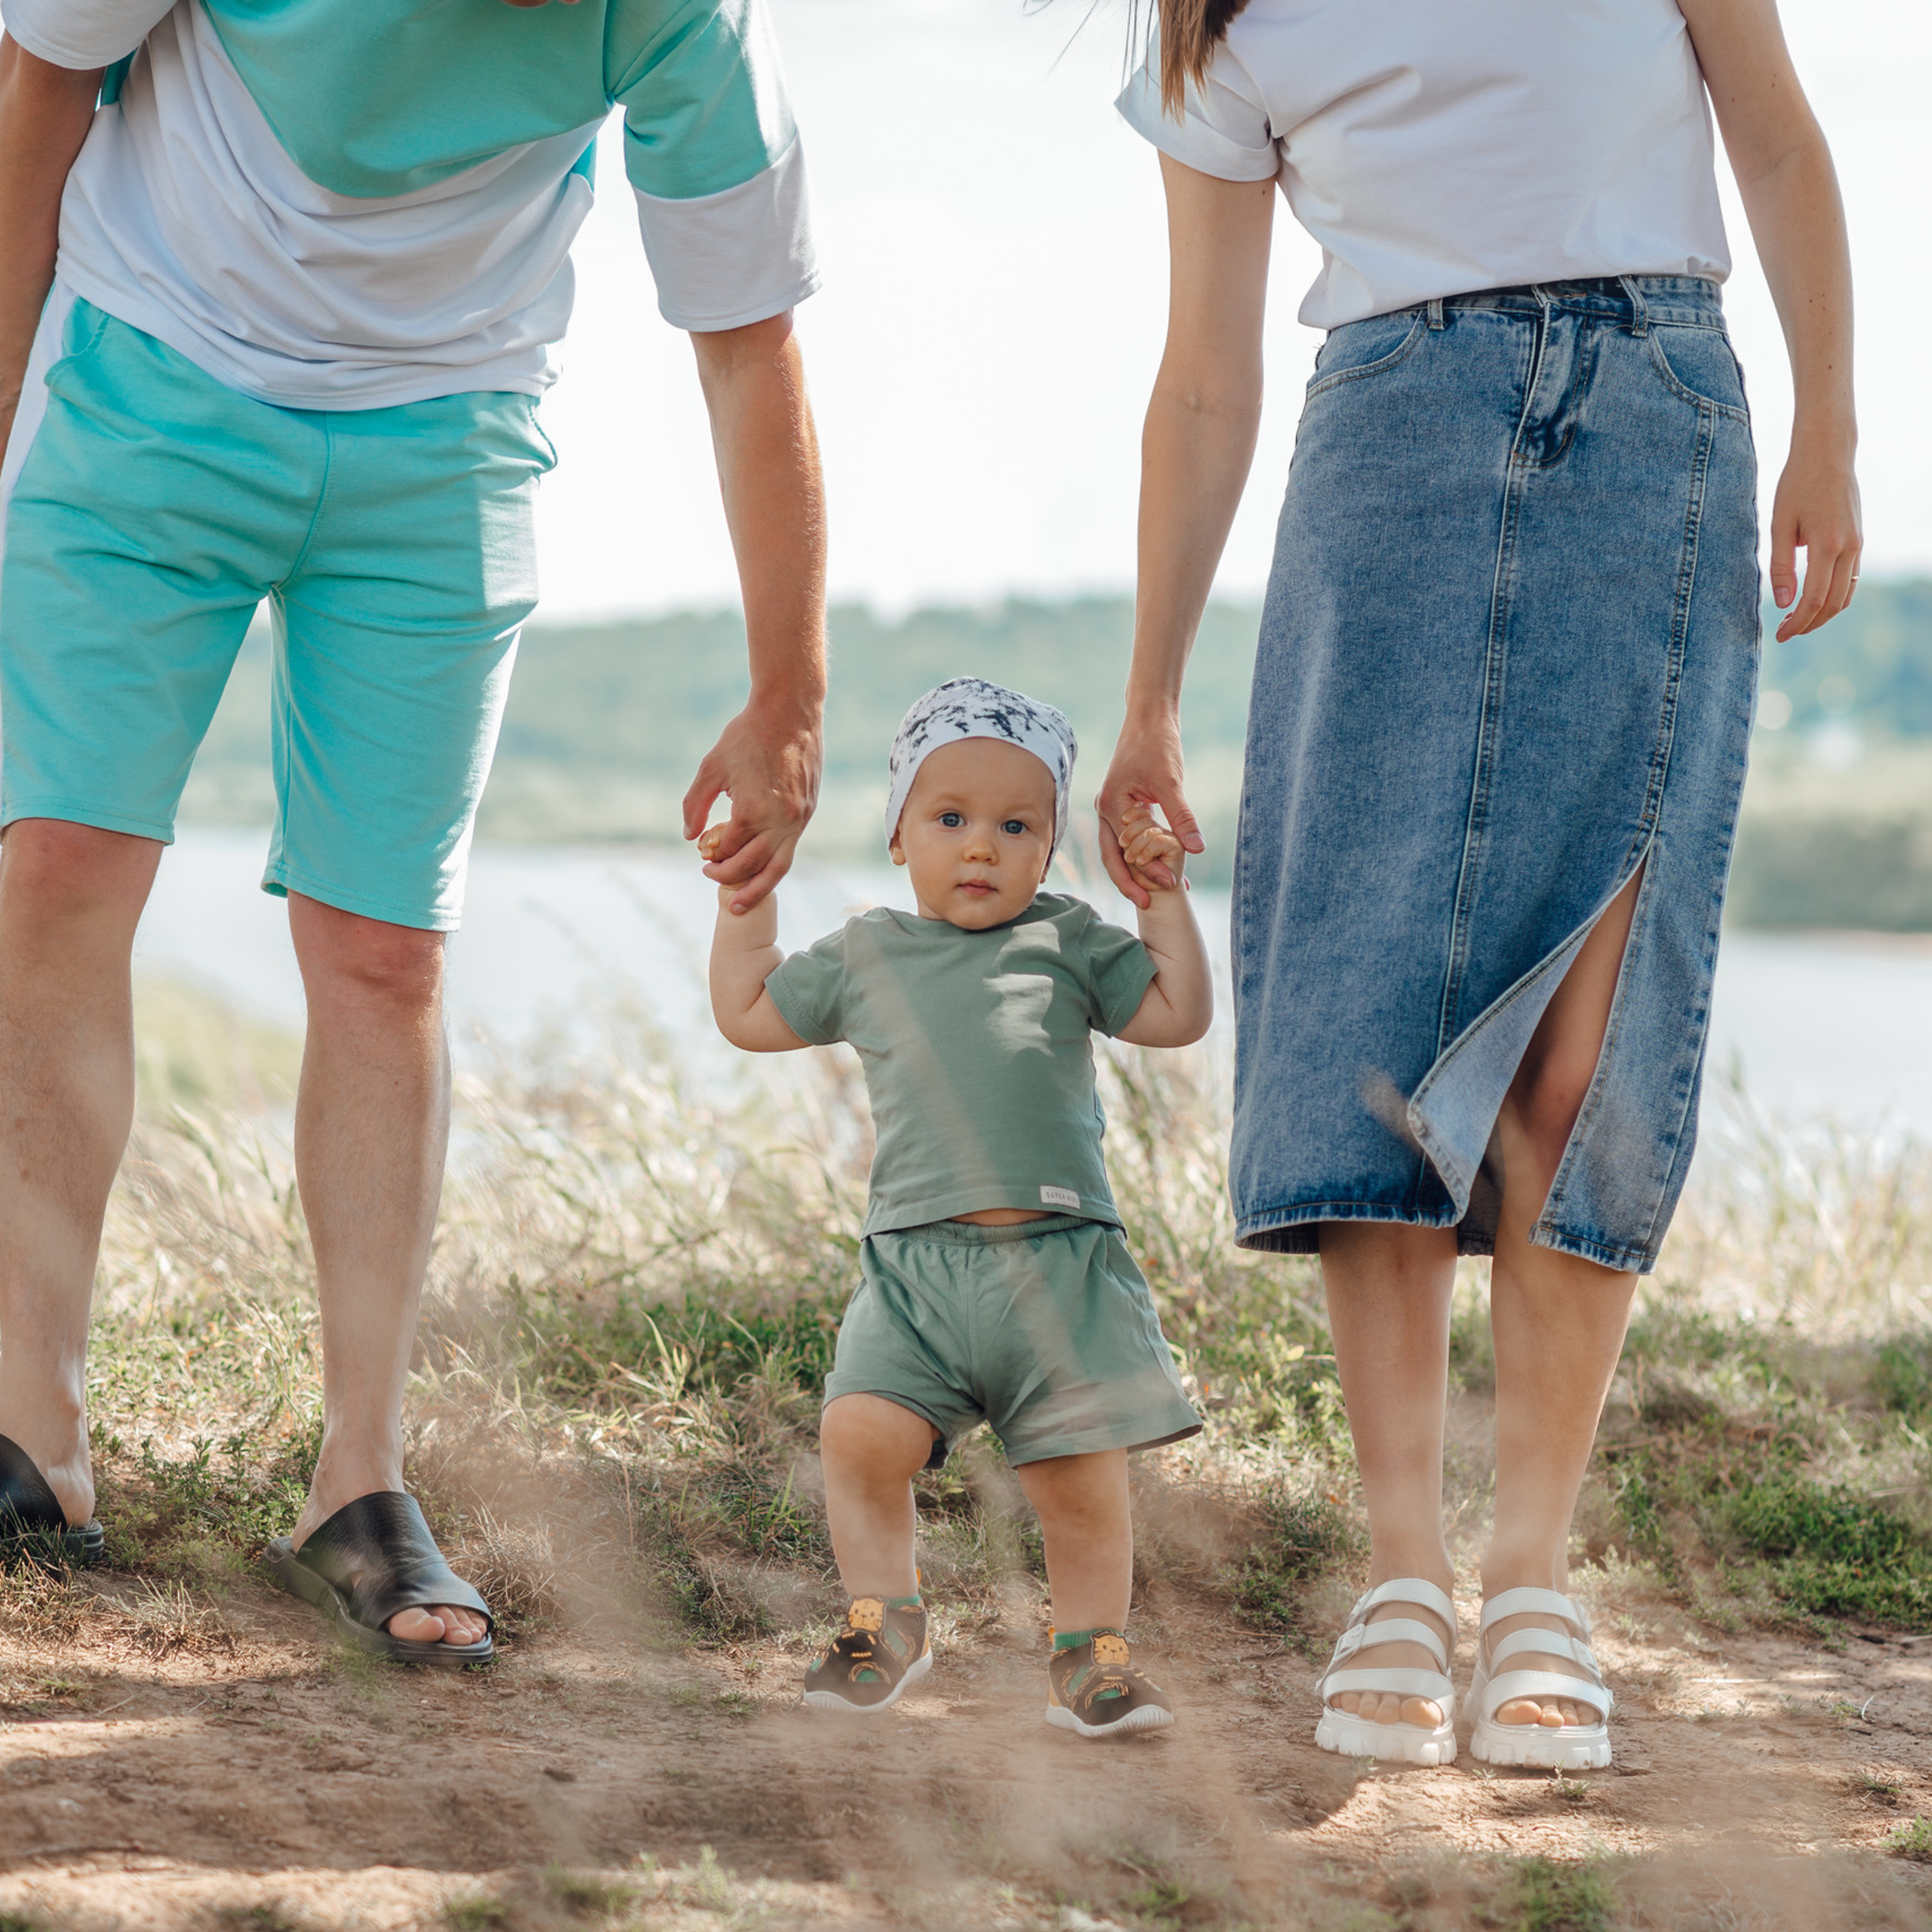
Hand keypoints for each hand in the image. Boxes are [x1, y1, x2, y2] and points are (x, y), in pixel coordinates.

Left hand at [682, 699, 820, 913]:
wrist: (790, 711)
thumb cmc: (746, 734)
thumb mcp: (711, 767)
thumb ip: (696, 805)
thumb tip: (690, 837)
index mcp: (753, 810)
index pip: (728, 848)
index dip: (711, 853)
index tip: (701, 851)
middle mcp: (780, 820)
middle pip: (752, 866)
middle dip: (728, 877)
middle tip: (710, 875)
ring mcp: (799, 819)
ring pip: (778, 867)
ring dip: (756, 888)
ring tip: (739, 904)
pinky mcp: (808, 813)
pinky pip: (790, 849)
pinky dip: (773, 865)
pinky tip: (761, 869)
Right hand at [1096, 709, 1203, 908]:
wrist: (1150, 717)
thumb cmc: (1157, 743)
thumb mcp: (1171, 782)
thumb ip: (1182, 817)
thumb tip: (1196, 849)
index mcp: (1112, 806)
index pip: (1123, 851)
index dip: (1143, 872)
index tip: (1167, 886)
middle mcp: (1106, 810)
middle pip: (1113, 857)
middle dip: (1131, 881)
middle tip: (1149, 904)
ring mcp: (1114, 809)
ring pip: (1121, 849)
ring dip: (1138, 870)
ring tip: (1158, 891)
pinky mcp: (1126, 805)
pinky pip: (1131, 836)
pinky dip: (1145, 851)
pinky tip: (1164, 863)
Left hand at [1769, 433, 1861, 640]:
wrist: (1828, 453)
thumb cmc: (1796, 484)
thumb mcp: (1779, 524)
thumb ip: (1780, 566)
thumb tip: (1783, 603)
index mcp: (1827, 545)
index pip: (1813, 600)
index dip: (1796, 624)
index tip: (1778, 636)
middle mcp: (1849, 548)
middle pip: (1833, 604)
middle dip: (1809, 624)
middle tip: (1784, 633)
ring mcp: (1858, 544)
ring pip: (1846, 594)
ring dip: (1823, 614)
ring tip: (1796, 621)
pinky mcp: (1859, 539)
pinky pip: (1851, 579)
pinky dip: (1834, 597)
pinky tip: (1812, 599)